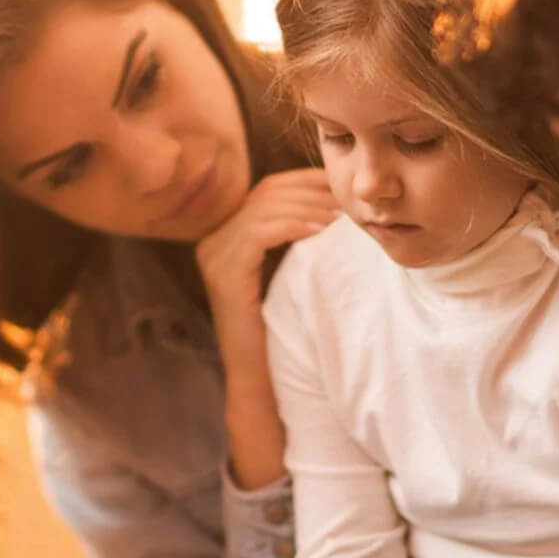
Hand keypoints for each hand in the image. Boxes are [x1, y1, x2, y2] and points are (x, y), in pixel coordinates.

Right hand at [195, 168, 335, 320]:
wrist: (259, 376)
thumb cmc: (282, 327)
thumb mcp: (288, 273)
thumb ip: (293, 238)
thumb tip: (334, 204)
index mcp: (224, 236)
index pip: (267, 189)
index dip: (305, 181)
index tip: (341, 184)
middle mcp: (212, 241)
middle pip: (265, 193)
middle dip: (311, 191)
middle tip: (346, 201)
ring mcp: (214, 256)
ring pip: (264, 209)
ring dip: (308, 207)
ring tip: (340, 216)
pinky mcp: (224, 274)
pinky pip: (259, 233)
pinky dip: (293, 226)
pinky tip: (319, 231)